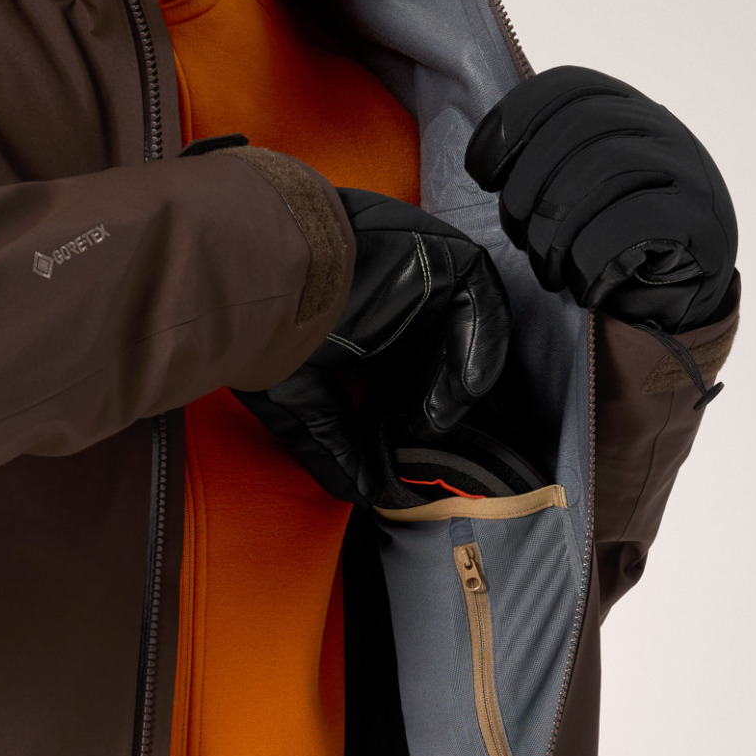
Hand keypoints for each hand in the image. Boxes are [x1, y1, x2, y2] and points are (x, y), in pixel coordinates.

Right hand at [235, 190, 510, 506]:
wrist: (272, 279)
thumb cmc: (273, 336)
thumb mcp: (302, 407)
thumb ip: (339, 451)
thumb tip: (369, 495)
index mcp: (364, 340)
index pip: (406, 384)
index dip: (415, 420)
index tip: (411, 455)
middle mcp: (398, 309)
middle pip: (442, 362)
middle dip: (444, 408)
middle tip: (437, 448)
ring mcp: (423, 283)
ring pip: (466, 337)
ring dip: (457, 386)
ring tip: (432, 421)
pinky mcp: (445, 260)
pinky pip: (483, 304)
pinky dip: (479, 350)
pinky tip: (455, 389)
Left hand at [465, 66, 736, 331]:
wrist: (678, 304)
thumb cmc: (610, 246)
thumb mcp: (575, 191)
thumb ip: (546, 162)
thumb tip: (484, 160)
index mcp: (625, 111)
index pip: (565, 88)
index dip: (511, 125)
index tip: (484, 175)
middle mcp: (661, 129)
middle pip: (577, 127)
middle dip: (527, 189)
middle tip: (519, 237)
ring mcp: (688, 170)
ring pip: (603, 170)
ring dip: (556, 232)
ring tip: (550, 271)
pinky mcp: (702, 221)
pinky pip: (633, 224)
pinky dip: (593, 261)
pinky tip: (586, 286)